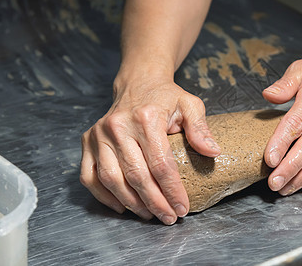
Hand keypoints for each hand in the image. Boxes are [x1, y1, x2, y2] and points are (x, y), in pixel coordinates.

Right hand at [80, 77, 219, 224]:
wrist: (138, 83)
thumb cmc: (165, 97)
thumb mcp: (190, 105)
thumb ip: (200, 128)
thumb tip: (213, 152)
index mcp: (146, 118)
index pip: (161, 164)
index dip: (172, 190)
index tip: (182, 207)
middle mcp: (118, 126)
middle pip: (137, 176)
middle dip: (155, 203)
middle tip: (168, 217)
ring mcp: (99, 134)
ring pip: (112, 180)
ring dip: (132, 203)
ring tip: (150, 215)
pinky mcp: (88, 141)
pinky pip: (90, 176)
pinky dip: (104, 196)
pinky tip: (123, 206)